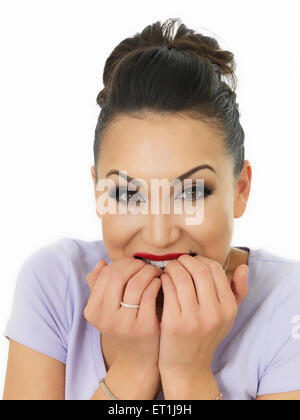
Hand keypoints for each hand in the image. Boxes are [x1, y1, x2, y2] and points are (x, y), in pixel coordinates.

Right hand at [83, 257, 162, 367]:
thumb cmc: (123, 326)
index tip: (135, 263)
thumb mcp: (107, 309)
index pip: (106, 274)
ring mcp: (124, 324)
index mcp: (93, 310)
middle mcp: (105, 318)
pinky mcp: (143, 328)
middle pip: (119, 276)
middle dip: (136, 266)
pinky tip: (160, 283)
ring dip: (149, 272)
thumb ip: (100, 285)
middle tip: (148, 266)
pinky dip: (156, 284)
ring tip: (156, 272)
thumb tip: (101, 262)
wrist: (137, 359)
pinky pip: (150, 295)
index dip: (122, 264)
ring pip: (136, 284)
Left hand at [158, 254, 247, 374]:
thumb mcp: (227, 317)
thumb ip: (238, 292)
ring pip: (181, 278)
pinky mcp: (174, 323)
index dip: (201, 260)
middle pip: (198, 271)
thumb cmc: (206, 336)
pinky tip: (163, 281)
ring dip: (173, 268)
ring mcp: (193, 319)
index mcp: (228, 309)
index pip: (215, 270)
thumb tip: (243, 267)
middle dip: (185, 261)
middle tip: (177, 261)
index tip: (191, 261)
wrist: (187, 367)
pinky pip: (168, 289)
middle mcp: (214, 314)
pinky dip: (164, 279)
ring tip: (169, 269)